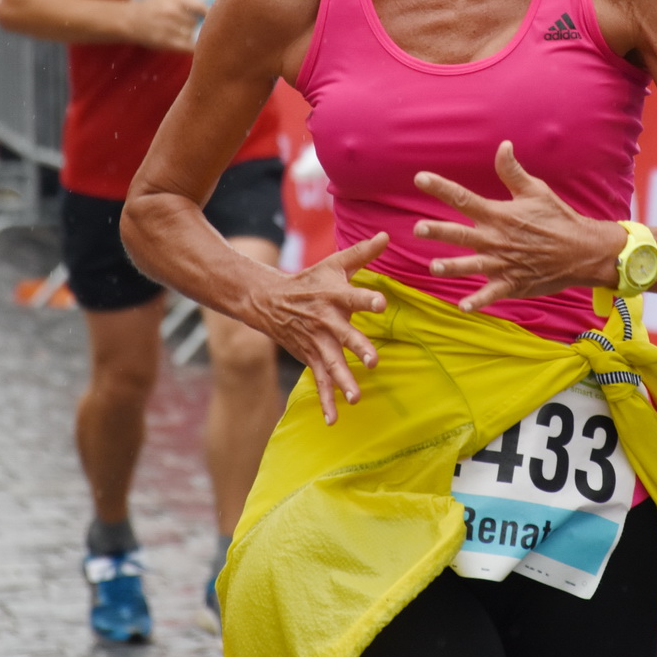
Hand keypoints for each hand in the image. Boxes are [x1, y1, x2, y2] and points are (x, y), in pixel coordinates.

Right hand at [125, 0, 206, 52]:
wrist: (131, 19)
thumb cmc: (155, 4)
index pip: (201, 8)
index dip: (205, 13)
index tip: (203, 15)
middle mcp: (173, 12)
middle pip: (195, 22)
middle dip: (190, 23)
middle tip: (178, 22)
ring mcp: (169, 27)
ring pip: (190, 34)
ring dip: (185, 35)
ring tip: (174, 31)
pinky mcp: (165, 42)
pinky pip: (187, 46)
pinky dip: (189, 46)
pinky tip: (186, 44)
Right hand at [251, 234, 389, 423]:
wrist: (268, 301)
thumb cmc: (310, 281)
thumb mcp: (334, 264)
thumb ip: (363, 253)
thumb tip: (388, 235)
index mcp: (334, 295)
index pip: (353, 295)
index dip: (366, 299)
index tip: (380, 302)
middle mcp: (326, 321)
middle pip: (344, 335)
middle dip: (357, 348)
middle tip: (373, 361)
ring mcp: (316, 342)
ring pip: (331, 363)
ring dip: (343, 380)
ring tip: (356, 397)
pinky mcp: (310, 358)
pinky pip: (319, 382)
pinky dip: (325, 402)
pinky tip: (333, 420)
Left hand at [413, 141, 624, 312]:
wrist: (583, 251)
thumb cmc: (557, 218)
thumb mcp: (536, 190)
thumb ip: (513, 171)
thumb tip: (502, 145)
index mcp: (499, 214)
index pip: (464, 198)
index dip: (440, 187)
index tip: (420, 177)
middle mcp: (497, 239)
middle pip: (462, 234)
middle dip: (439, 231)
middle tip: (418, 228)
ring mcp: (503, 263)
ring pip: (472, 265)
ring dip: (452, 267)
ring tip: (433, 267)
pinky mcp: (512, 283)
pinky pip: (491, 294)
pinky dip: (478, 301)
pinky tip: (462, 306)